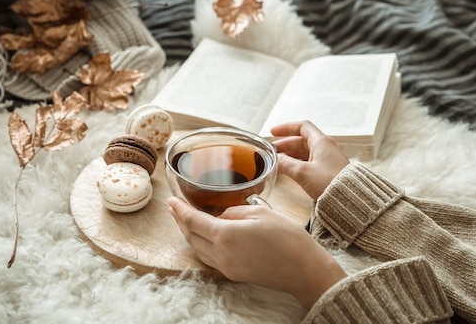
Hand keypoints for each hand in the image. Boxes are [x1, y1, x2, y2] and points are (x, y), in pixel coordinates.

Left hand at [168, 197, 345, 308]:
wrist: (304, 269)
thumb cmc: (287, 237)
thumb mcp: (260, 212)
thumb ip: (234, 211)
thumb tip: (222, 217)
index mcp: (225, 235)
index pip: (193, 221)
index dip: (180, 210)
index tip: (171, 201)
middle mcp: (221, 254)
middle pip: (191, 237)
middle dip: (180, 221)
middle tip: (175, 208)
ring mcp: (227, 267)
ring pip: (198, 249)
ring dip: (189, 234)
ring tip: (185, 221)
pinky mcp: (234, 274)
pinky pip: (209, 258)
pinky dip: (201, 245)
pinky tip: (204, 236)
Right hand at [270, 121, 349, 199]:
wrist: (350, 199)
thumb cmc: (330, 182)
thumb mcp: (302, 172)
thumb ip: (286, 164)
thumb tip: (275, 159)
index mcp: (321, 142)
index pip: (302, 127)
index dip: (286, 127)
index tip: (273, 132)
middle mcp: (325, 148)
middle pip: (301, 140)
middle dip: (285, 144)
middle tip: (272, 151)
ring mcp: (328, 159)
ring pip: (305, 152)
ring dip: (291, 154)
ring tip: (278, 161)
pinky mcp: (328, 170)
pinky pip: (310, 162)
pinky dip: (298, 163)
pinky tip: (290, 170)